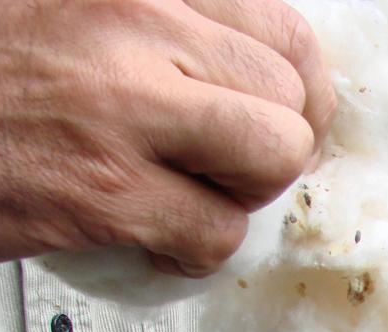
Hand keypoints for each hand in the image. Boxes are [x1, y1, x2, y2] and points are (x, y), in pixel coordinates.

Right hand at [0, 0, 336, 275]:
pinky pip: (214, 233)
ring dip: (245, 196)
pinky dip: (195, 251)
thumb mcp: (85, 14)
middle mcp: (138, 29)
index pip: (286, 35)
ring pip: (271, 160)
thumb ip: (171, 30)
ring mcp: (121, 110)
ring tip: (196, 197)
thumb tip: (267, 78)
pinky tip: (153, 237)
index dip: (303, 94)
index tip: (287, 120)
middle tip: (234, 168)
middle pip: (290, 101)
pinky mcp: (101, 192)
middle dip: (277, 150)